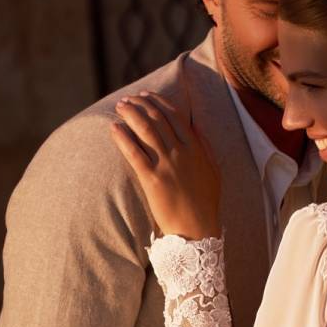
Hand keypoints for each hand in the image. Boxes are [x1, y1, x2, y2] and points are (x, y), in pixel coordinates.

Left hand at [110, 84, 219, 239]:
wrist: (197, 230)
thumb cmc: (205, 204)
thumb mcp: (213, 171)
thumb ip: (205, 146)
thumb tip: (195, 126)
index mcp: (196, 149)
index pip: (175, 116)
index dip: (158, 102)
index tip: (146, 95)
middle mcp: (181, 153)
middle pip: (157, 119)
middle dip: (140, 104)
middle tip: (127, 99)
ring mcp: (167, 166)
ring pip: (145, 130)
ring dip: (130, 114)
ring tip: (119, 107)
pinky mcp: (153, 180)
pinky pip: (134, 153)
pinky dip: (123, 138)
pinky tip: (114, 128)